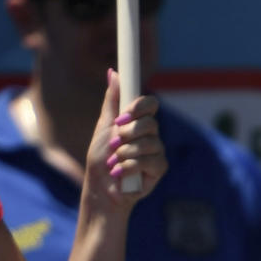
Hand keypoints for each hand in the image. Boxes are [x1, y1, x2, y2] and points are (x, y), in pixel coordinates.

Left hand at [86, 69, 167, 205]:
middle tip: (114, 145)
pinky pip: (151, 161)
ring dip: (125, 154)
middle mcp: (150, 134)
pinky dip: (130, 167)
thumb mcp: (103, 126)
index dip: (138, 108)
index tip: (121, 118)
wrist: (100, 188)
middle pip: (150, 123)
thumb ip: (112, 100)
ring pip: (149, 143)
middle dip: (127, 135)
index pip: (150, 104)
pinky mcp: (159, 168)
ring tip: (115, 162)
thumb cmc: (101, 158)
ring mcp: (157, 151)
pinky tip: (121, 173)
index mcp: (138, 121)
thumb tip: (112, 72)